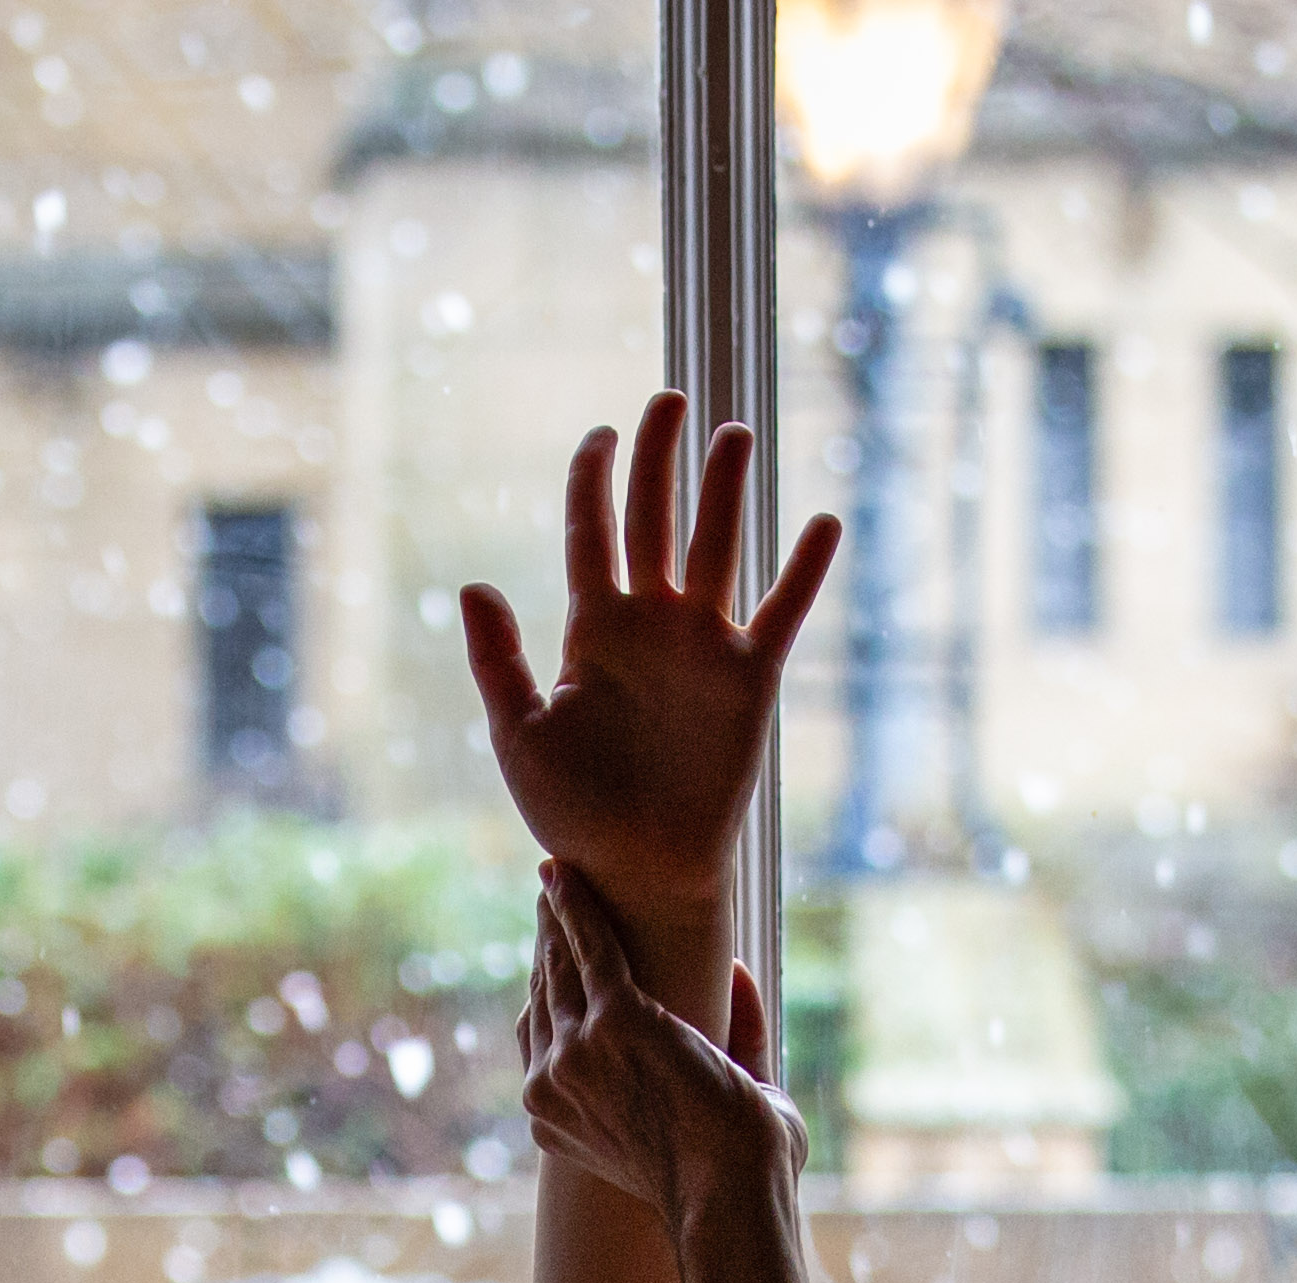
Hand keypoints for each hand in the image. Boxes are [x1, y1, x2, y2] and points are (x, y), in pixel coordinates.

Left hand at [461, 393, 839, 950]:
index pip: (592, 530)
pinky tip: (824, 521)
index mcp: (591, 627)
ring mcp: (703, 646)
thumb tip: (472, 586)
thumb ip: (498, 661)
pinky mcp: (750, 680)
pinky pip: (781, 613)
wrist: (635, 868)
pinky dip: (803, 571)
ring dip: (724, 490)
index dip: (593, 475)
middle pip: (655, 517)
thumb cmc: (571, 811)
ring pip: (717, 547)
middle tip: (668, 400)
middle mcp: (650, 623)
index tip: (601, 430)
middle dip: (659, 457)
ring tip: (733, 433)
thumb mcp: (519, 736)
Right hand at [520, 860, 798, 1223]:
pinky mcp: (612, 1022)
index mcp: (556, 1121)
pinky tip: (566, 873)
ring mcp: (576, 1054)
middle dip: (547, 948)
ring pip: (559, 968)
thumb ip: (733, 1045)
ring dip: (557, 918)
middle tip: (552, 900)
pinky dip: (576, 906)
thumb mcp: (722, 1112)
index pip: (540, 1041)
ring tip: (561, 879)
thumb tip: (737, 975)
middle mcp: (552, 1087)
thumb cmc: (740, 1174)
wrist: (735, 1197)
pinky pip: (587, 948)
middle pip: (543, 998)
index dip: (548, 994)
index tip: (557, 958)